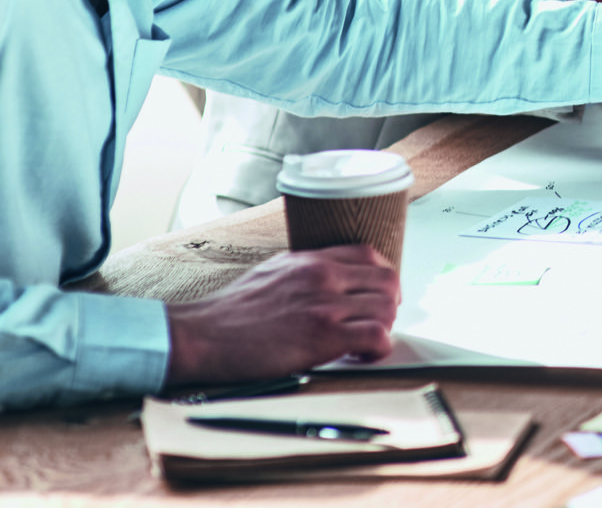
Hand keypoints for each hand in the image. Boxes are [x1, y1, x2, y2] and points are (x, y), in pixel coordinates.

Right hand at [164, 246, 399, 384]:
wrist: (200, 336)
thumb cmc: (230, 311)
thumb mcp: (273, 272)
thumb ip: (307, 272)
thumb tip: (333, 281)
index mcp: (311, 259)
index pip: (371, 256)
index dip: (381, 279)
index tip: (376, 296)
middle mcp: (322, 276)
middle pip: (388, 281)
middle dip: (390, 304)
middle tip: (376, 323)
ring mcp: (324, 305)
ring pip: (387, 308)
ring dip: (385, 328)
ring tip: (366, 344)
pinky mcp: (323, 336)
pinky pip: (376, 337)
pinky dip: (378, 349)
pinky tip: (361, 357)